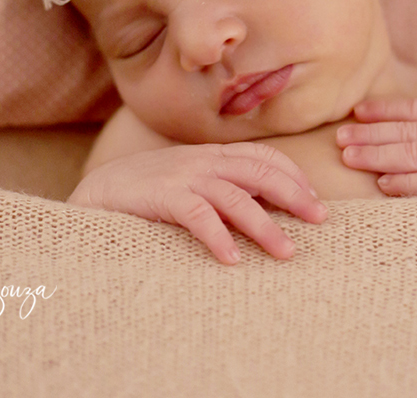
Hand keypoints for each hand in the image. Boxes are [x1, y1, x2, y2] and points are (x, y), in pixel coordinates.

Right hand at [67, 142, 327, 263]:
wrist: (96, 193)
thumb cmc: (148, 194)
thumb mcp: (190, 182)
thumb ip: (222, 187)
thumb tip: (263, 205)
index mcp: (211, 155)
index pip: (263, 156)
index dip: (293, 175)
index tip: (315, 199)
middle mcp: (201, 161)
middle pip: (259, 172)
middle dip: (294, 195)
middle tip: (320, 220)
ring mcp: (182, 177)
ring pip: (235, 197)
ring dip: (265, 226)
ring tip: (287, 253)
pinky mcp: (161, 198)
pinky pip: (197, 216)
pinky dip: (218, 237)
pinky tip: (233, 260)